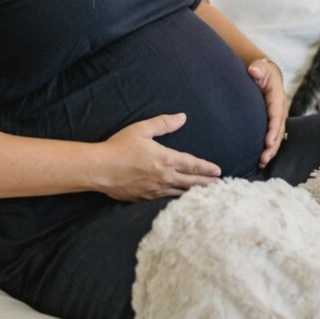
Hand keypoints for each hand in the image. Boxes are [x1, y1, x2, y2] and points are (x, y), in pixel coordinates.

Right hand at [94, 113, 221, 202]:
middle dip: (206, 184)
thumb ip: (164, 123)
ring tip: (206, 195)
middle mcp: (164, 177)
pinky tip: (181, 201)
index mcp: (166, 159)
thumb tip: (182, 117)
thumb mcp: (142, 130)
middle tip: (219, 186)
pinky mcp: (145, 198)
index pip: (193, 164)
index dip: (207, 168)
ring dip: (194, 193)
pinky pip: (166, 199)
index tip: (219, 171)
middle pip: (191, 182)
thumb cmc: (120, 147)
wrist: (100, 169)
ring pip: (180, 193)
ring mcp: (155, 190)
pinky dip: (177, 199)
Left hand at [248, 59, 287, 167]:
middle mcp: (280, 109)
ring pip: (277, 137)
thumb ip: (258, 68)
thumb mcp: (260, 67)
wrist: (264, 73)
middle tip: (263, 159)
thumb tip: (254, 71)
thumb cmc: (261, 70)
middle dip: (272, 146)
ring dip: (271, 151)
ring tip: (261, 163)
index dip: (273, 130)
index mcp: (278, 98)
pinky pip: (273, 137)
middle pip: (279, 131)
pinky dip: (268, 148)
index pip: (276, 116)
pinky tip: (260, 161)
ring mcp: (278, 117)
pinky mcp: (273, 122)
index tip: (268, 142)